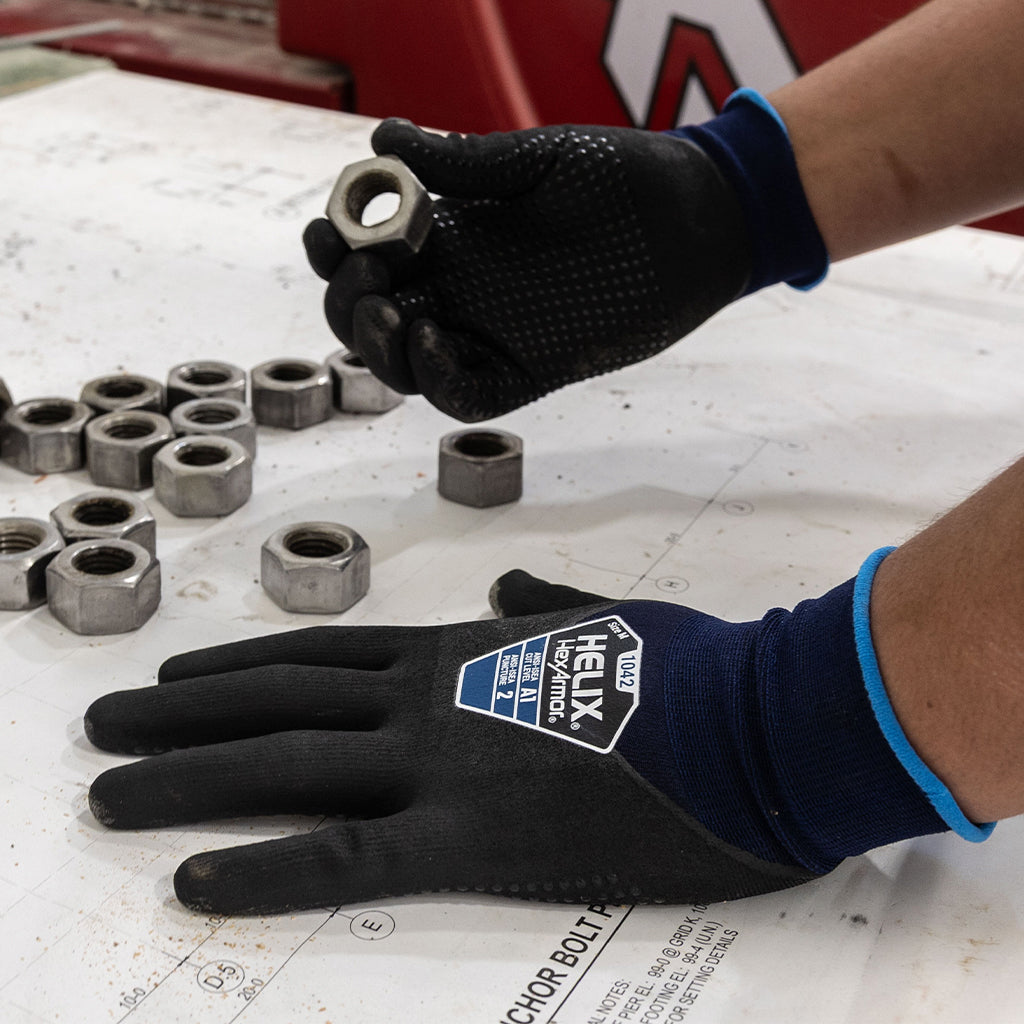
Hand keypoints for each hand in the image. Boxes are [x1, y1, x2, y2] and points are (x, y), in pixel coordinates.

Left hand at [84, 570, 814, 915]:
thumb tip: (508, 588)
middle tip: (102, 727)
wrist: (754, 717)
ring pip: (286, 770)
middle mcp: (428, 699)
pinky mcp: (475, 839)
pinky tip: (193, 880)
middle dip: (182, 718)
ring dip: (186, 781)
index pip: (322, 656)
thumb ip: (544, 605)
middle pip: (278, 706)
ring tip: (107, 792)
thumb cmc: (693, 670)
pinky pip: (347, 860)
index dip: (241, 666)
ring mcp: (442, 764)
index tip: (176, 679)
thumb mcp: (609, 622)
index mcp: (461, 653)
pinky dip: (265, 870)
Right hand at [304, 120, 750, 421]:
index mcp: (448, 236)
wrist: (692, 219)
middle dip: (348, 302)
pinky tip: (432, 338)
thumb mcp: (534, 161)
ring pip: (405, 365)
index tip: (330, 233)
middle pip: (373, 316)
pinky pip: (464, 393)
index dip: (335, 249)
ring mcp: (489, 333)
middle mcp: (460, 289)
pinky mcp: (526, 369)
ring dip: (377, 346)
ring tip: (389, 313)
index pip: (368, 255)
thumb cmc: (618, 178)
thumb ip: (462, 163)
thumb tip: (382, 137)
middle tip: (363, 276)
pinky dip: (435, 378)